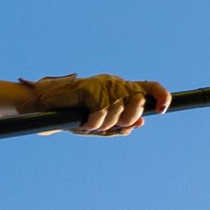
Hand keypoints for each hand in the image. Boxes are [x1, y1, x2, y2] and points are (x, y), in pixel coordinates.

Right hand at [22, 75, 171, 135]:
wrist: (46, 106)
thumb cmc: (74, 115)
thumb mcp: (100, 123)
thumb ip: (120, 124)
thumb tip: (140, 123)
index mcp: (121, 90)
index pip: (149, 87)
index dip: (161, 96)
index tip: (162, 110)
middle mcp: (116, 84)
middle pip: (138, 102)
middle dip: (126, 119)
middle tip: (106, 126)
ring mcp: (103, 84)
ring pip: (118, 111)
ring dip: (103, 125)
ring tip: (89, 125)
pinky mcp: (91, 88)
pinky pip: (101, 112)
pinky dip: (93, 123)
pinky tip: (83, 124)